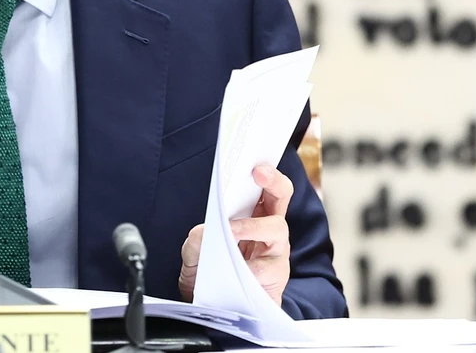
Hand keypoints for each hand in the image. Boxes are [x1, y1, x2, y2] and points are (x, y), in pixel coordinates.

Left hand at [178, 165, 294, 305]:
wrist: (217, 314)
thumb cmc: (211, 277)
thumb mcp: (193, 256)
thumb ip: (196, 241)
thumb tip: (204, 231)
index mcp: (250, 216)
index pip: (262, 186)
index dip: (263, 170)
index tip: (254, 161)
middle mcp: (267, 229)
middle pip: (281, 196)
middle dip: (274, 181)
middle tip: (259, 173)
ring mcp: (274, 251)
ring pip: (277, 227)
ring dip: (252, 226)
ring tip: (232, 232)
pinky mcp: (276, 276)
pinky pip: (268, 266)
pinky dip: (250, 266)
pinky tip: (238, 270)